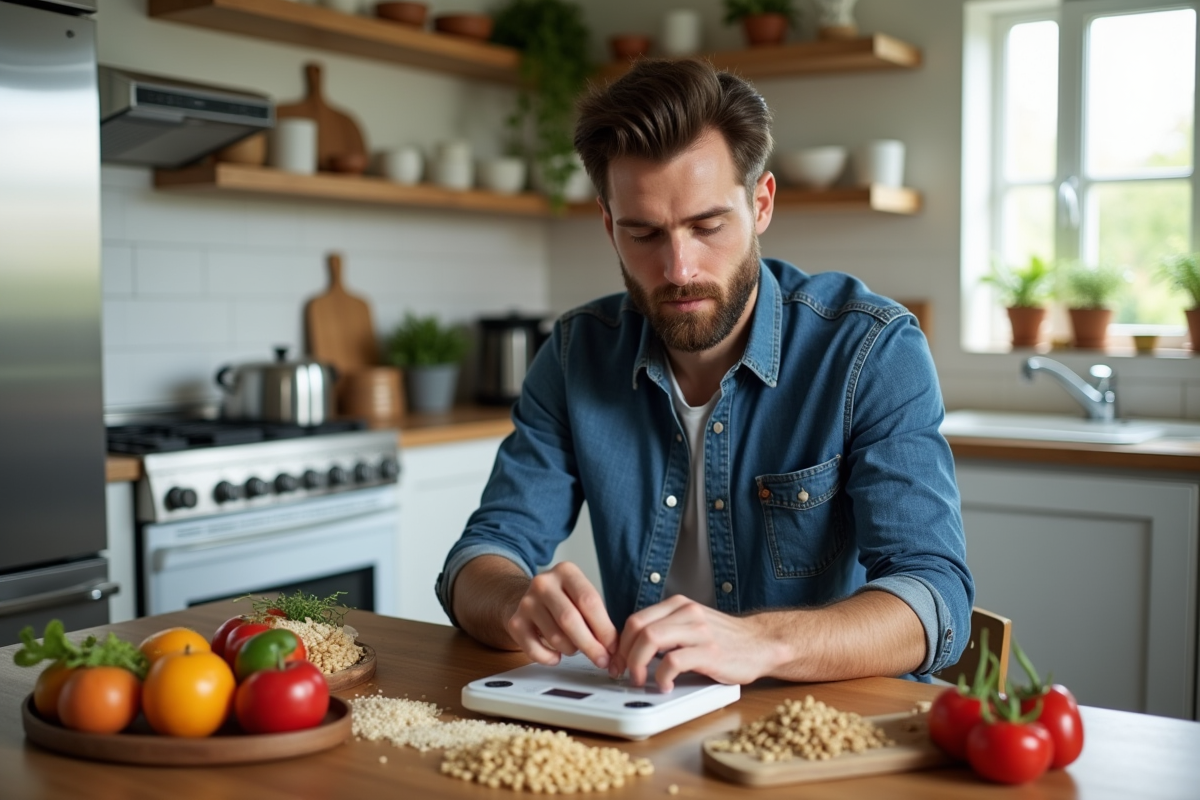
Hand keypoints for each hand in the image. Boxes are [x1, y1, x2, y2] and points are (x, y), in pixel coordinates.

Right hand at [504, 562, 618, 669]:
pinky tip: (556, 656)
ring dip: (571, 650)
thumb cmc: (563, 600)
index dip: (604, 628)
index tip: (614, 647)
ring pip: (555, 637)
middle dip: (590, 645)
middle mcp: (543, 583)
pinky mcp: (515, 622)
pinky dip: (549, 658)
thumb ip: (597, 616)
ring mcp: (526, 602)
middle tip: (602, 660)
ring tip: (575, 648)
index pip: (589, 601)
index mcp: (566, 571)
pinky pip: (534, 650)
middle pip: (570, 619)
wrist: (524, 597)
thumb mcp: (580, 596)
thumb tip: (614, 648)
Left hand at [611, 595, 780, 691]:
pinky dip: (662, 677)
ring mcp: (698, 631)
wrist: (761, 644)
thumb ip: (667, 630)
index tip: (619, 662)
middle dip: (625, 655)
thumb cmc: (725, 640)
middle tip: (626, 674)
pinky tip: (666, 686)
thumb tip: (633, 648)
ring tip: (642, 680)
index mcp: (678, 606)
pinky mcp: (709, 652)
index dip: (621, 645)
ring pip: (650, 639)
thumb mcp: (691, 625)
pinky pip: (672, 662)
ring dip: (638, 665)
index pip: (635, 620)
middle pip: (637, 628)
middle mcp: (687, 613)